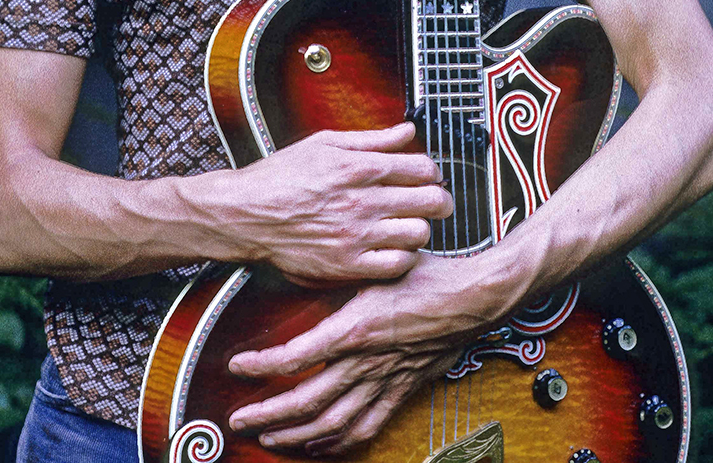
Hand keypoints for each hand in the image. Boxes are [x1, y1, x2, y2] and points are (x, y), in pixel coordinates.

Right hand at [212, 123, 452, 284]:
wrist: (244, 214)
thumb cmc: (280, 177)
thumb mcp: (324, 144)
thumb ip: (372, 140)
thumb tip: (408, 132)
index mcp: (359, 168)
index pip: (423, 168)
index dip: (433, 172)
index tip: (428, 177)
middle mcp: (362, 202)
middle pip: (430, 202)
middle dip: (438, 200)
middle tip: (433, 203)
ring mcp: (356, 236)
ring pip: (419, 234)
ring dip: (420, 229)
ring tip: (408, 225)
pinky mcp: (347, 265)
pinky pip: (396, 265)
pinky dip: (403, 256)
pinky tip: (392, 248)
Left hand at [224, 252, 509, 454]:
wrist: (476, 296)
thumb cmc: (429, 275)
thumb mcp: (376, 267)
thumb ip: (342, 278)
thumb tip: (309, 269)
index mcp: (355, 328)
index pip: (294, 356)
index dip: (261, 366)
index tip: (236, 365)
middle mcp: (366, 362)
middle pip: (307, 401)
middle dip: (268, 414)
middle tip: (239, 419)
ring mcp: (385, 381)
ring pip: (333, 423)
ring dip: (297, 435)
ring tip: (270, 436)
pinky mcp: (402, 391)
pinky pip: (366, 427)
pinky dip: (338, 442)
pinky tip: (319, 445)